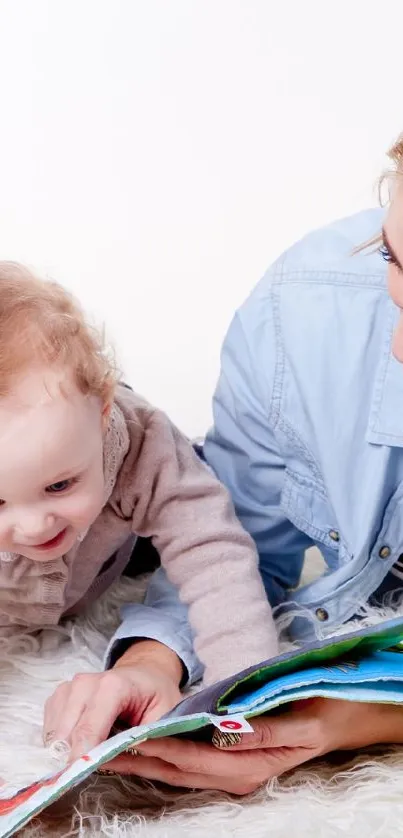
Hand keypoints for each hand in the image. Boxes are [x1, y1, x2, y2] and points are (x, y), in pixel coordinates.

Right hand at [43, 640, 183, 762]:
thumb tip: (109, 761)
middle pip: (66, 735)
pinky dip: (62, 743)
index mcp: (113, 685)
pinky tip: (83, 741)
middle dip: (75, 757)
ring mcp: (69, 688)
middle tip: (94, 769)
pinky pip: (50, 730)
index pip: (88, 728)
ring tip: (94, 751)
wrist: (145, 673)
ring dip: (68, 751)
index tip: (81, 777)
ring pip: (55, 735)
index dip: (82, 757)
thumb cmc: (157, 696)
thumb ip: (141, 739)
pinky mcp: (59, 696)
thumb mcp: (163, 716)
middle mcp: (85, 683)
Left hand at [101, 698, 402, 794]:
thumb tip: (226, 732)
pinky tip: (141, 743)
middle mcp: (236, 776)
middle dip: (139, 759)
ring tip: (107, 746)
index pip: (194, 758)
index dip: (161, 747)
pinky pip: (188, 761)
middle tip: (100, 746)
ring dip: (144, 758)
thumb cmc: (321, 711)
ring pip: (178, 769)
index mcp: (251, 768)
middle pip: (178, 770)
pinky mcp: (229, 762)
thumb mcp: (299, 718)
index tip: (128, 738)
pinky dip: (162, 753)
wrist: (339, 716)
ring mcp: (232, 772)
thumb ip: (263, 729)